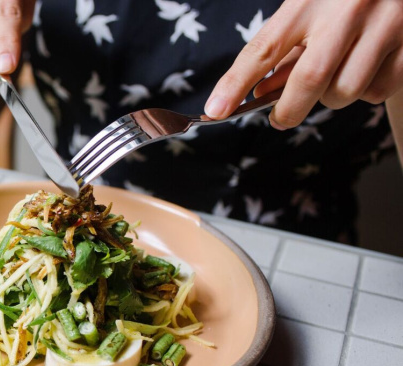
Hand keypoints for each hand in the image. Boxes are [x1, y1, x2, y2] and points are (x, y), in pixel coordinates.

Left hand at [205, 0, 402, 128]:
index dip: (235, 83)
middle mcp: (347, 9)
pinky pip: (378, 91)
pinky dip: (365, 93)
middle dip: (288, 111)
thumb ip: (284, 52)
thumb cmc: (342, 0)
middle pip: (309, 80)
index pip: (264, 48)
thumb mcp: (308, 12)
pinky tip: (365, 71)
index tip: (215, 111)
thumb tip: (259, 96)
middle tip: (279, 118)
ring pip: (344, 91)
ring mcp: (385, 24)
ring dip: (330, 100)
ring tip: (332, 80)